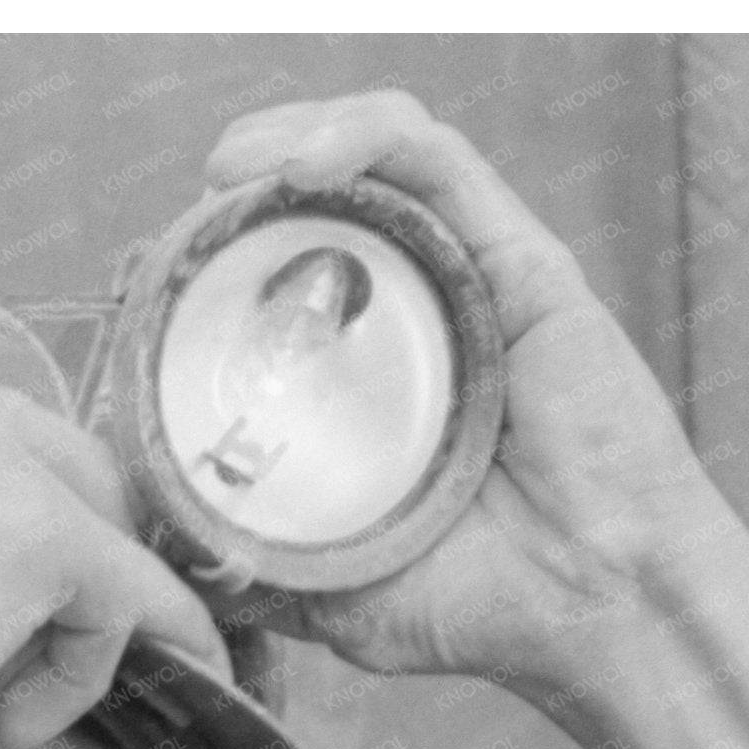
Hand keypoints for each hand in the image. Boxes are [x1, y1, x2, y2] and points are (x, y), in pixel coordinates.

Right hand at [0, 346, 229, 748]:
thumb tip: (23, 613)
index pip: (1, 452)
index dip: (17, 550)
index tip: (1, 631)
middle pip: (73, 476)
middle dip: (70, 580)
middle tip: (28, 674)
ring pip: (102, 540)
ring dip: (76, 631)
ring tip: (4, 710)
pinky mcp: (39, 527)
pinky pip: (128, 601)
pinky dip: (91, 672)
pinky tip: (22, 723)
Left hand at [195, 91, 739, 694]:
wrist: (599, 611)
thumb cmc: (487, 607)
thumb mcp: (332, 595)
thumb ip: (253, 566)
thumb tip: (163, 556)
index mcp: (376, 377)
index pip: (285, 278)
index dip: (214, 258)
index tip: (149, 279)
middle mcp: (425, 312)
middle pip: (321, 203)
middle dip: (241, 184)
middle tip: (186, 213)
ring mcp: (473, 277)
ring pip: (374, 157)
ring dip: (291, 137)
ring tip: (230, 167)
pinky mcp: (521, 257)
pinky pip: (436, 162)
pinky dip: (364, 139)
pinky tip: (305, 165)